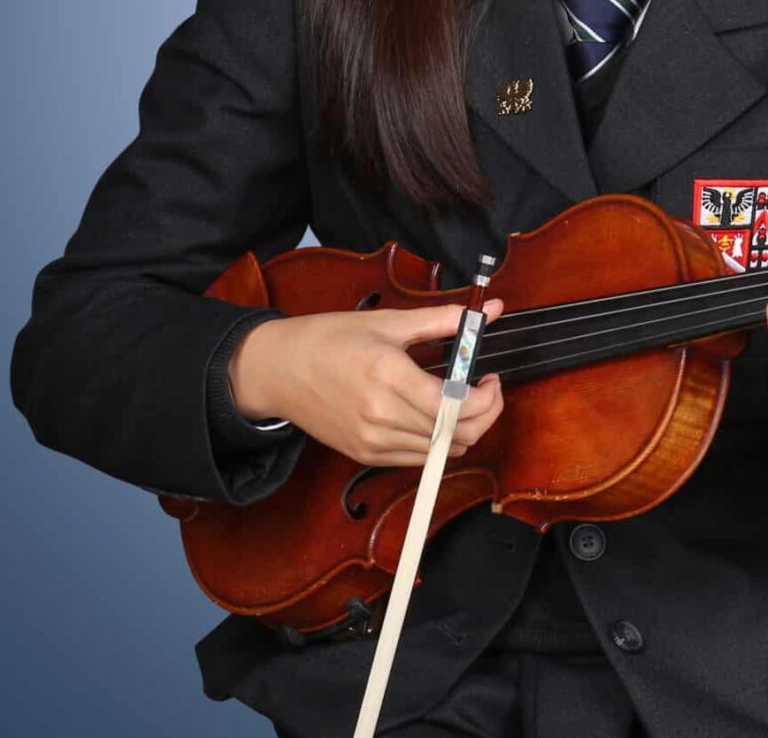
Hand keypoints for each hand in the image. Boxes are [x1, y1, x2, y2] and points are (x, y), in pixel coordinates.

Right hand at [228, 301, 505, 466]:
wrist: (276, 369)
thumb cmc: (328, 339)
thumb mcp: (388, 322)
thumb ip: (444, 319)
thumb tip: (491, 308)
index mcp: (388, 376)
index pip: (457, 406)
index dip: (487, 397)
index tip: (489, 377)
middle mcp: (380, 415)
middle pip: (457, 433)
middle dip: (486, 413)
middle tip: (486, 390)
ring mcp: (372, 440)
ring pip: (442, 451)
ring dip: (465, 428)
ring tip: (462, 401)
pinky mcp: (364, 454)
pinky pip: (418, 458)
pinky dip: (438, 441)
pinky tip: (435, 417)